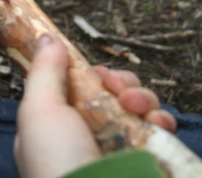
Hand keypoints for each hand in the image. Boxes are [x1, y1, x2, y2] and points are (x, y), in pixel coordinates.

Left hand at [15, 35, 177, 177]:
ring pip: (140, 108)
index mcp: (56, 129)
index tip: (97, 73)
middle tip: (120, 90)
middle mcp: (89, 139)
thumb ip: (44, 72)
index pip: (79, 89)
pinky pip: (161, 130)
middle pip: (113, 94)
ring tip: (139, 107)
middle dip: (122, 84)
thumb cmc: (57, 165)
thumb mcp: (39, 112)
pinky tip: (158, 123)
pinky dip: (162, 121)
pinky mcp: (148, 163)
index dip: (91, 75)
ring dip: (143, 97)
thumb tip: (46, 37)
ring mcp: (121, 152)